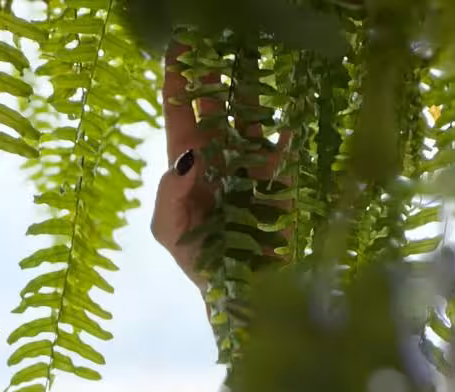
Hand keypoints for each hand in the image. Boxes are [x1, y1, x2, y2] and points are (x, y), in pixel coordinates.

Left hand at [151, 42, 292, 289]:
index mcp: (186, 164)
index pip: (179, 112)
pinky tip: (285, 124)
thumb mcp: (169, 232)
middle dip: (215, 70)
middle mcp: (217, 156)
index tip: (177, 44)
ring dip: (250, 87)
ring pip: (249, 115)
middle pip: (215, 103)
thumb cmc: (199, 263)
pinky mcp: (277, 181)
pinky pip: (281, 150)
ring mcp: (248, 165)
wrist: (239, 293)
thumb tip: (189, 154)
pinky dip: (283, 137)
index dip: (177, 79)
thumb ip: (170, 195)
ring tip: (252, 54)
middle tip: (217, 34)